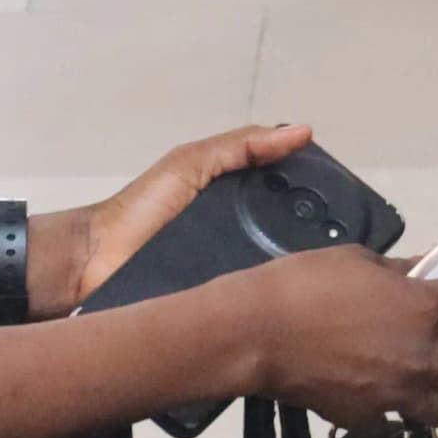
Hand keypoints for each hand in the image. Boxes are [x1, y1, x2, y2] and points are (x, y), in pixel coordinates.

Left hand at [45, 122, 316, 311]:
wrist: (94, 264)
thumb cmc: (139, 209)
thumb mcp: (191, 163)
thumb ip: (240, 145)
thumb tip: (301, 131)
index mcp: (237, 203)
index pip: (287, 198)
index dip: (313, 197)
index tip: (343, 202)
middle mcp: (240, 238)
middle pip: (289, 240)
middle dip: (313, 243)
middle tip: (340, 248)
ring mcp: (231, 273)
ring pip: (274, 272)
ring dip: (291, 273)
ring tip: (321, 276)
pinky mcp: (219, 306)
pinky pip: (250, 301)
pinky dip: (264, 298)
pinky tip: (287, 301)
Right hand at [238, 245, 437, 429]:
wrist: (258, 332)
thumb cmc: (305, 283)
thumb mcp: (356, 259)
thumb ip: (395, 270)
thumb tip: (417, 272)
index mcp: (423, 308)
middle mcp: (422, 356)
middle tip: (433, 347)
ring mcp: (397, 394)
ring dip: (432, 394)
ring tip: (407, 381)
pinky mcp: (366, 421)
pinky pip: (391, 426)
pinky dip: (385, 414)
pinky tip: (368, 398)